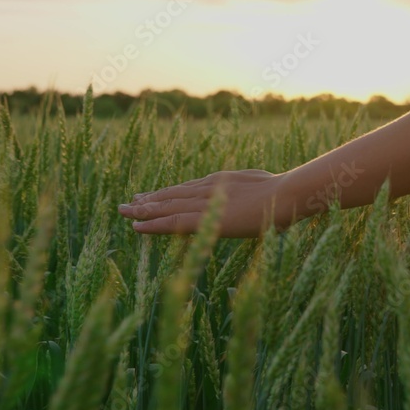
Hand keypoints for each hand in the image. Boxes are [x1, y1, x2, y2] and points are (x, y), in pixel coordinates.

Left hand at [117, 169, 295, 236]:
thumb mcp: (262, 188)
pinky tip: (136, 227)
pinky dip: (152, 224)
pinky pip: (171, 221)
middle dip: (149, 199)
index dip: (167, 193)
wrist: (286, 195)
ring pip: (166, 206)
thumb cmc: (284, 195)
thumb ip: (250, 194)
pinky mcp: (204, 220)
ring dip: (142, 210)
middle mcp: (207, 188)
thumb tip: (255, 201)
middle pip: (171, 194)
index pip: (187, 188)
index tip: (152, 195)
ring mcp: (204, 203)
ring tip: (124, 211)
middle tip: (128, 202)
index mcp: (220, 181)